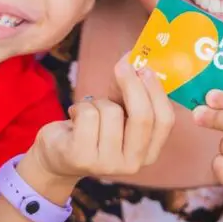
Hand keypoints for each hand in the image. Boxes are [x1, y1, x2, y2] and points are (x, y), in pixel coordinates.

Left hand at [23, 56, 174, 197]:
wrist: (58, 156)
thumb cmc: (94, 128)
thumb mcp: (119, 112)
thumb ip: (130, 91)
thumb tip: (132, 57)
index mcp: (149, 153)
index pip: (164, 121)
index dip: (156, 92)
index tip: (145, 69)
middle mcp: (133, 164)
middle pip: (142, 116)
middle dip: (133, 84)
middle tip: (123, 64)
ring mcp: (107, 164)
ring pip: (112, 112)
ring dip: (99, 101)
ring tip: (90, 109)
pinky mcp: (81, 158)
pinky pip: (88, 115)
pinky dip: (81, 106)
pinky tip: (75, 115)